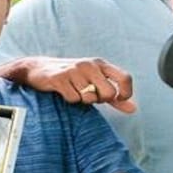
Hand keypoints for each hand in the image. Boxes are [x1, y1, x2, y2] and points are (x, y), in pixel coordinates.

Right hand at [0, 56, 136, 112]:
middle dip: (100, 100)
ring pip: (90, 98)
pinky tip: (64, 91)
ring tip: (74, 90)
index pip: (125, 77)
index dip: (125, 93)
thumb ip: (115, 97)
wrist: (39, 69)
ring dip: (83, 100)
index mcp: (101, 64)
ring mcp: (75, 70)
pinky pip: (74, 99)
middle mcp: (90, 65)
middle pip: (109, 93)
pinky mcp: (60, 78)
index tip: (117, 99)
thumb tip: (133, 108)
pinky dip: (70, 100)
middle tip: (89, 95)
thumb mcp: (95, 83)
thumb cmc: (72, 78)